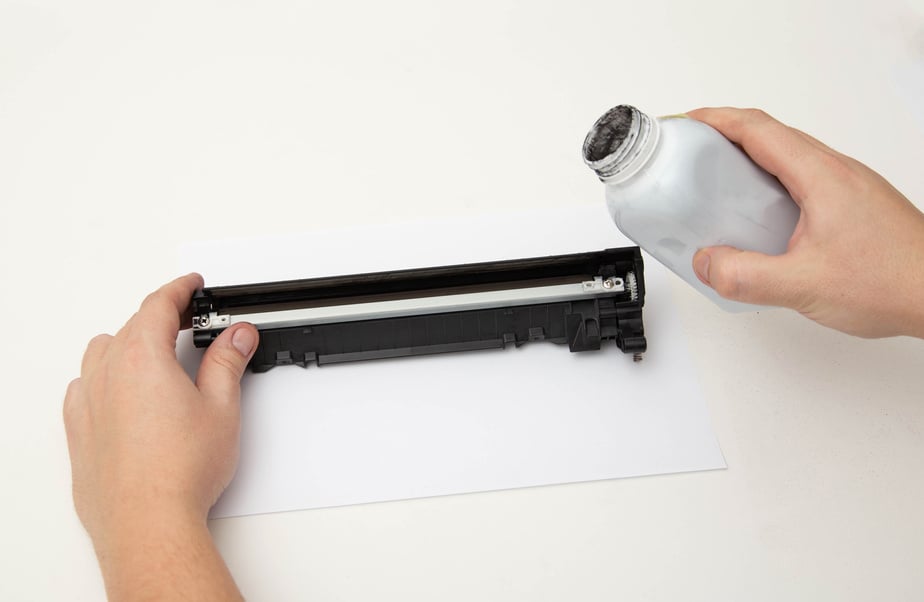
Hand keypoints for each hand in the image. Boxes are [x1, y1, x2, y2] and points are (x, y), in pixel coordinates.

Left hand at [64, 273, 257, 599]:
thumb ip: (228, 363)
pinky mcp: (79, 431)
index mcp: (142, 359)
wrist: (148, 521)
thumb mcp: (221, 408)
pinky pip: (83, 386)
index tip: (191, 285)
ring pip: (101, 351)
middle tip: (188, 319)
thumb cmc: (180, 471)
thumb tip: (236, 336)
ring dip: (127, 342)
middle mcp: (107, 374)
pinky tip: (119, 388)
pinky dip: (102, 375)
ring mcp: (88, 402)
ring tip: (153, 351)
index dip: (178, 289)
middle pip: (131, 325)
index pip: (158, 305)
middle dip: (160, 315)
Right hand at [687, 108, 923, 338]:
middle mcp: (836, 172)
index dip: (716, 120)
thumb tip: (707, 262)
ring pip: (788, 158)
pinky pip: (802, 181)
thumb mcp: (804, 285)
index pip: (758, 129)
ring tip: (718, 188)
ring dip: (749, 162)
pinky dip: (771, 186)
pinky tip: (761, 220)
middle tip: (692, 156)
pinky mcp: (853, 206)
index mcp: (821, 176)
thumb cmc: (893, 281)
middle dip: (725, 138)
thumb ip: (746, 276)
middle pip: (770, 136)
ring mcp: (848, 187)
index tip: (687, 122)